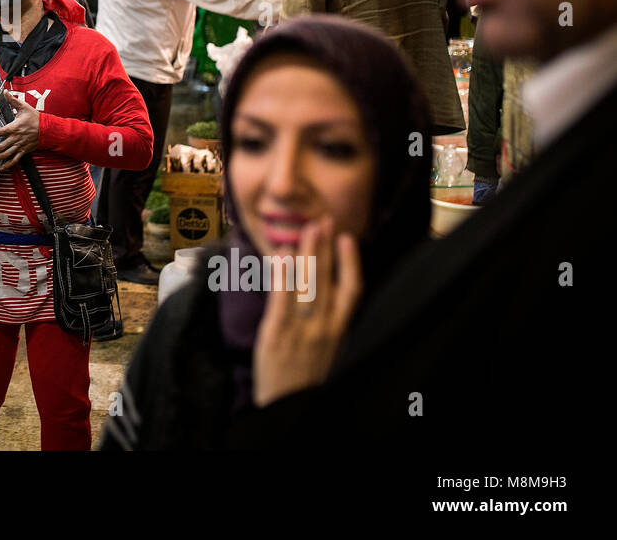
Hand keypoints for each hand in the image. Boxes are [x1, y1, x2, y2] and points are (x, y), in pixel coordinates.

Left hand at [0, 91, 39, 170]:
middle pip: (0, 146)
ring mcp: (19, 146)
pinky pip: (14, 160)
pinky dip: (7, 165)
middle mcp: (15, 138)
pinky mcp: (24, 151)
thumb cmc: (35, 118)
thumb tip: (4, 92)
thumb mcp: (24, 107)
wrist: (48, 129)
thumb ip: (12, 100)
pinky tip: (0, 168)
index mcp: (14, 128)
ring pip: (6, 154)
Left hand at [252, 221, 362, 407]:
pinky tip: (283, 257)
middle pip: (328, 280)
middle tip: (322, 220)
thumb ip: (330, 322)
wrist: (289, 409)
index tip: (348, 239)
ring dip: (307, 254)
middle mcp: (324, 327)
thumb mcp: (329, 350)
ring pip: (308, 285)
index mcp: (339, 331)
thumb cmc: (306, 378)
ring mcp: (302, 330)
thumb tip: (327, 291)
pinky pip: (282, 301)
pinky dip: (284, 277)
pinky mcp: (277, 334)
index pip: (352, 291)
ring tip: (306, 229)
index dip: (351, 263)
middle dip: (325, 248)